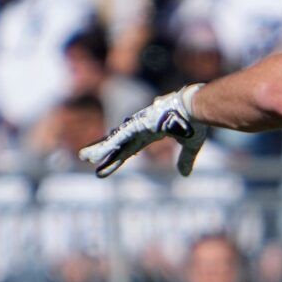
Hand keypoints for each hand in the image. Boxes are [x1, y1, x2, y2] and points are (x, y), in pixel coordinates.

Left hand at [81, 85, 208, 177]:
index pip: (132, 148)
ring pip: (115, 140)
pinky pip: (120, 138)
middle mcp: (141, 128)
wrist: (198, 106)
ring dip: (100, 150)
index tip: (109, 165)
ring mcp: (138, 125)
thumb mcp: (191, 145)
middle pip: (119, 145)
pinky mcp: (138, 124)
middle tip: (88, 161)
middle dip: (105, 154)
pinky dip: (108, 146)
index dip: (120, 158)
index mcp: (152, 132)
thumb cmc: (196, 121)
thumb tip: (184, 175)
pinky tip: (96, 153)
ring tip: (83, 157)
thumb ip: (186, 159)